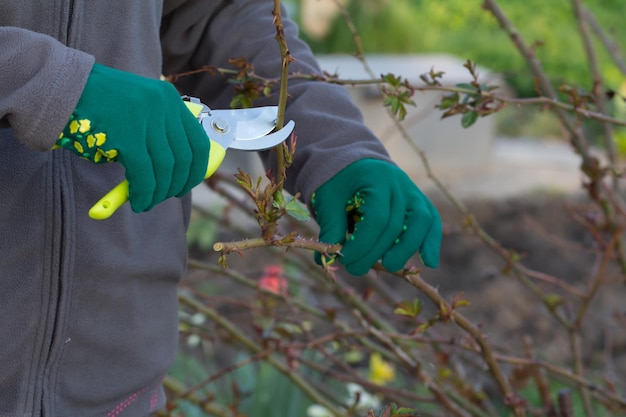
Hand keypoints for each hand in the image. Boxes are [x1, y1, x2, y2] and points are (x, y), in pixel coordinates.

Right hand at [56, 63, 208, 211]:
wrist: (63, 87)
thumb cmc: (100, 102)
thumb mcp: (139, 108)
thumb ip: (159, 132)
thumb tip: (177, 172)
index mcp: (170, 99)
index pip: (198, 143)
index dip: (197, 170)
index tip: (188, 184)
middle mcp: (163, 107)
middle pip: (183, 159)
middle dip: (177, 185)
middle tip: (165, 196)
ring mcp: (146, 120)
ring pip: (165, 169)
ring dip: (158, 193)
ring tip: (147, 202)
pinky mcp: (127, 136)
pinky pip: (144, 175)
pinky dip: (143, 193)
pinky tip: (137, 201)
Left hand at [312, 159, 441, 275]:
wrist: (354, 165)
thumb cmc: (339, 182)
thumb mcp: (328, 199)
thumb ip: (331, 226)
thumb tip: (329, 258)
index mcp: (375, 178)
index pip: (376, 218)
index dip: (362, 244)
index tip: (345, 259)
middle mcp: (399, 184)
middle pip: (395, 225)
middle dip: (375, 252)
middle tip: (355, 269)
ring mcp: (412, 192)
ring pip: (421, 222)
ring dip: (406, 249)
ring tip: (389, 266)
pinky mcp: (419, 202)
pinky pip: (431, 221)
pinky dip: (431, 242)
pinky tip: (429, 263)